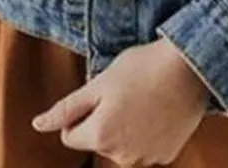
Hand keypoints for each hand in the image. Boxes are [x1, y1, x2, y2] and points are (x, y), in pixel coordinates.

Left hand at [31, 36, 210, 166]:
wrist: (189, 68)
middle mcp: (120, 156)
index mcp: (99, 136)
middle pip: (96, 141)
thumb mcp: (98, 83)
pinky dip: (146, 132)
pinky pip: (144, 148)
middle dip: (102, 120)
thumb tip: (37, 125)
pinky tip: (156, 110)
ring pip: (120, 145)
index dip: (80, 111)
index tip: (99, 92)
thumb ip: (66, 108)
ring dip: (125, 127)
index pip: (69, 135)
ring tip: (142, 99)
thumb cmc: (141, 69)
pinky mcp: (166, 155)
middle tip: (122, 92)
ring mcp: (145, 158)